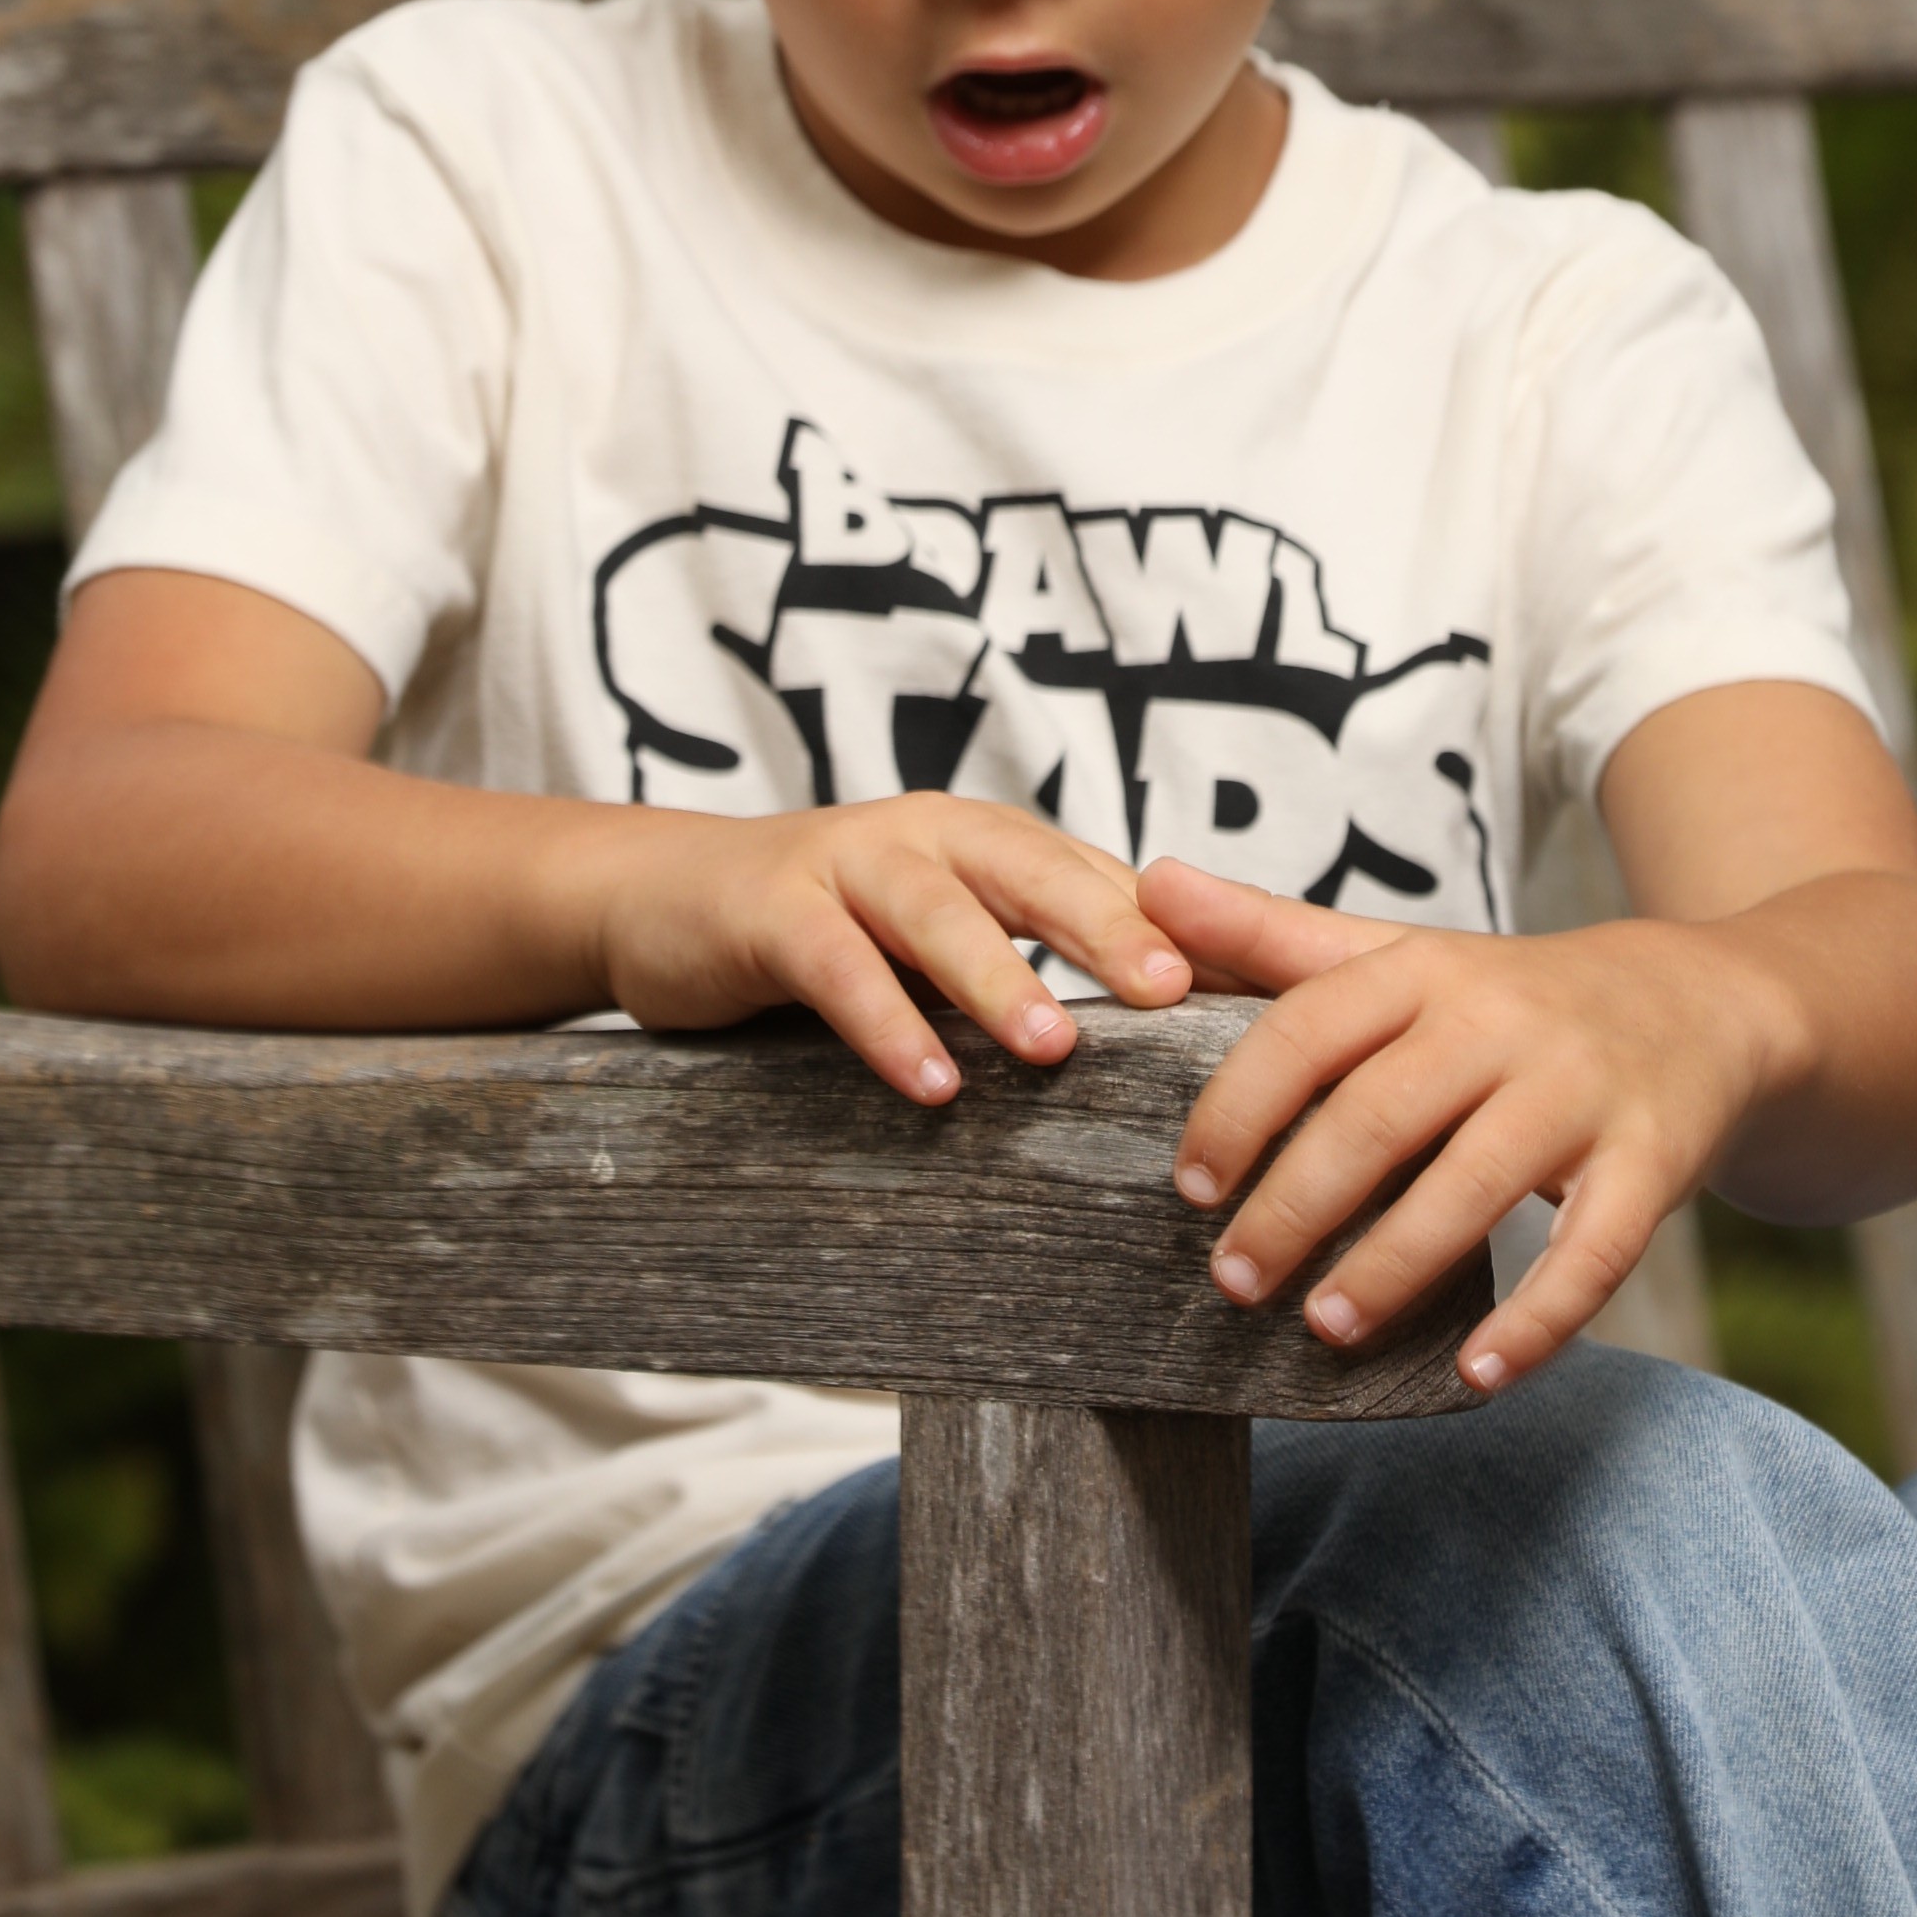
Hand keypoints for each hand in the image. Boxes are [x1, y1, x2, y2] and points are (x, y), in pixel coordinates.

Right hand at [596, 794, 1191, 1104]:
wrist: (666, 897)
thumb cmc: (829, 927)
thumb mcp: (940, 935)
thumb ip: (1031, 960)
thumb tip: (1174, 1027)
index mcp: (988, 842)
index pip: (1100, 880)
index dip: (1176, 931)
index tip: (1249, 991)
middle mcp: (929, 834)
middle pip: (1035, 872)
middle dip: (1111, 929)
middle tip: (1176, 994)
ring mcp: (846, 862)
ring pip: (938, 911)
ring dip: (999, 976)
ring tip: (1055, 1047)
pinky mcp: (772, 908)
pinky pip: (837, 965)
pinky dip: (886, 1021)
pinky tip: (930, 1082)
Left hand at [1145, 860, 1801, 1394]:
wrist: (1704, 1000)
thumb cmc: (1513, 997)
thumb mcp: (1399, 956)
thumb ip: (1272, 933)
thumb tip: (1151, 884)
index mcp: (1425, 970)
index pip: (1308, 1029)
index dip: (1239, 1108)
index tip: (1187, 1186)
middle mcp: (1502, 1023)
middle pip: (1379, 1115)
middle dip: (1295, 1204)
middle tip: (1232, 1281)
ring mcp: (1582, 1093)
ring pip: (1474, 1186)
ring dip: (1392, 1266)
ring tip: (1325, 1327)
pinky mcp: (1654, 1163)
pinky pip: (1595, 1253)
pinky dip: (1537, 1321)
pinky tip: (1478, 1375)